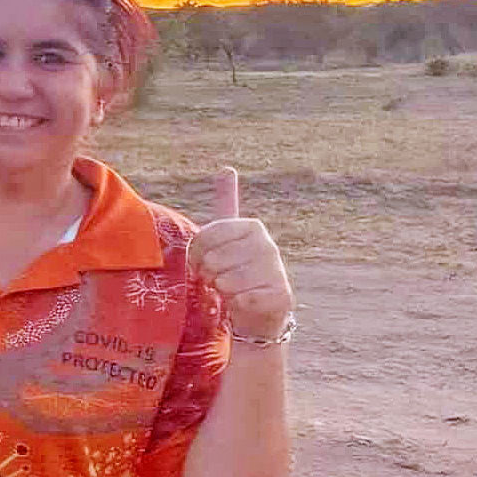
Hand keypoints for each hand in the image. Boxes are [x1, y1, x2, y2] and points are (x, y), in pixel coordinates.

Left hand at [187, 168, 293, 338]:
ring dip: (223, 290)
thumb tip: (227, 168)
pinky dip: (237, 305)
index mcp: (252, 227)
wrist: (258, 309)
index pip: (206, 235)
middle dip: (209, 274)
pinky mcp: (281, 296)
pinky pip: (242, 300)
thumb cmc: (234, 270)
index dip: (196, 254)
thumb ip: (226, 204)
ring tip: (233, 290)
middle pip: (214, 260)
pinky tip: (245, 302)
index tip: (202, 261)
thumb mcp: (226, 237)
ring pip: (226, 282)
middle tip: (219, 277)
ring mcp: (277, 270)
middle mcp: (268, 245)